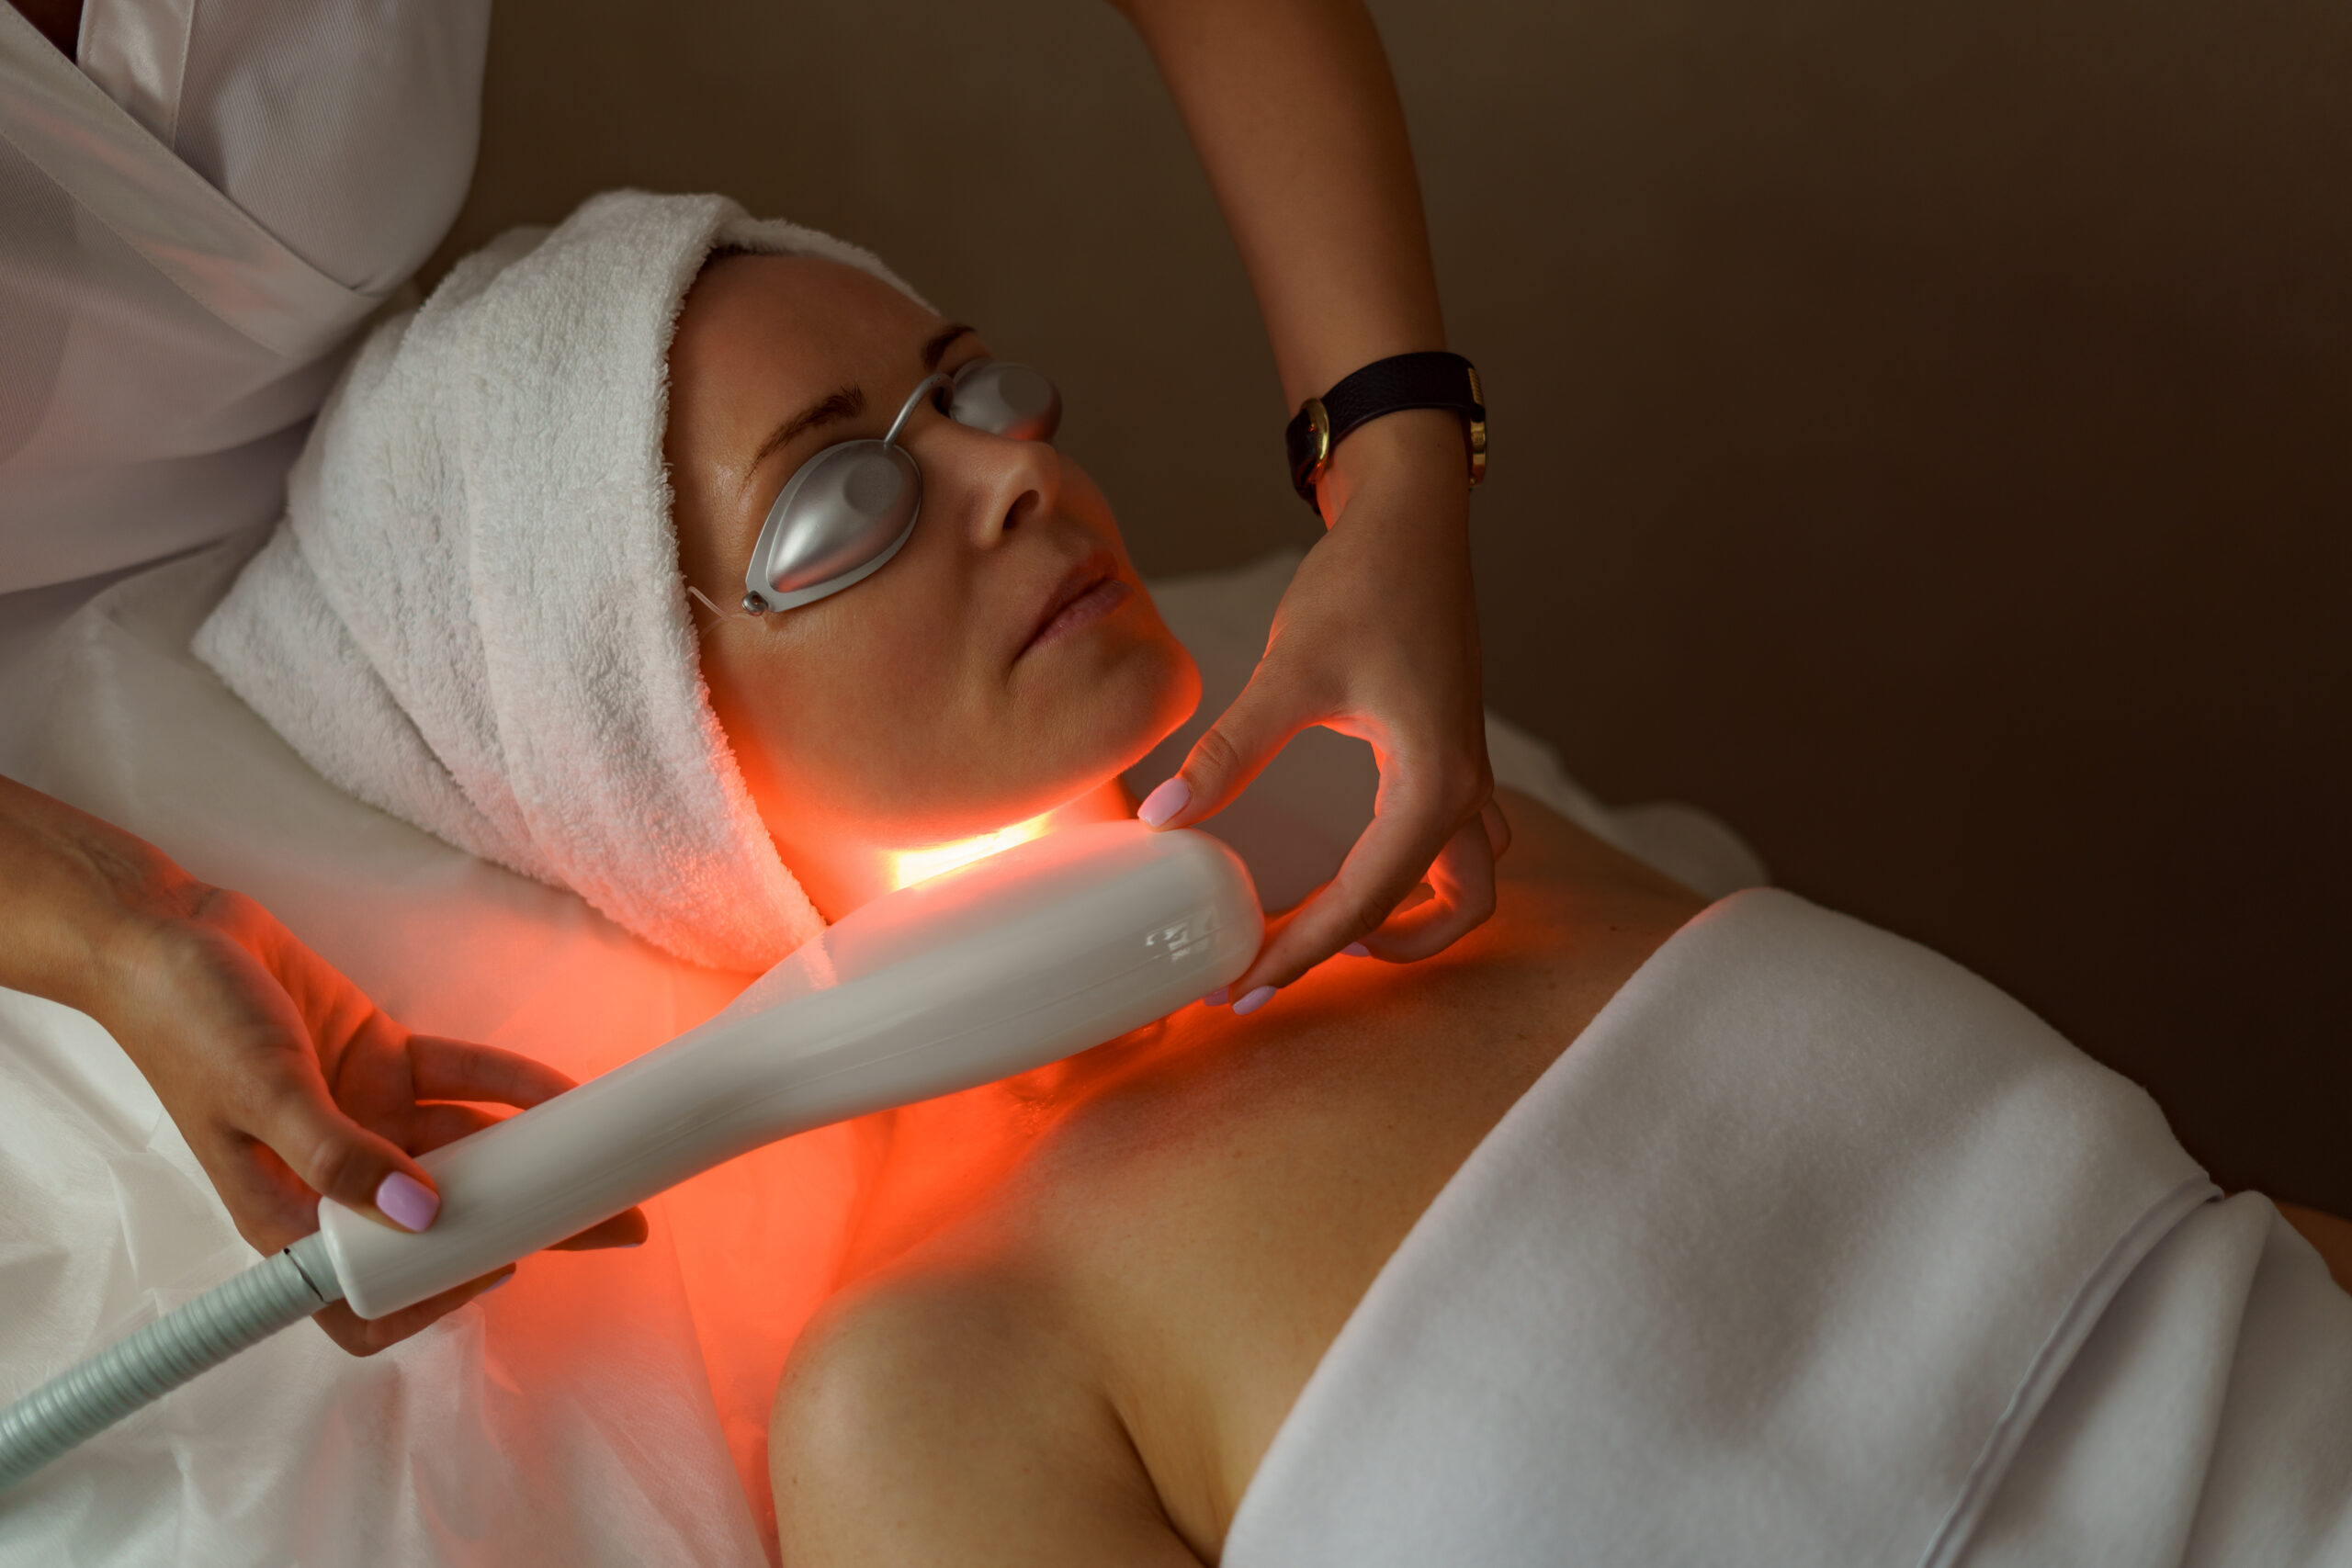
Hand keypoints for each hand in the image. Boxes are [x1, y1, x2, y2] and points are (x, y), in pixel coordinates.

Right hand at [0, 777, 645, 1354]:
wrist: (171, 933)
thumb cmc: (188, 1024)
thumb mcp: (262, 1095)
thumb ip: (339, 1159)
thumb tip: (421, 1216)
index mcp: (289, 1214)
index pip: (365, 1295)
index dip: (433, 1298)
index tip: (502, 1270)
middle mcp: (337, 1178)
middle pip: (446, 1221)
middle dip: (530, 1225)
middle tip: (617, 1223)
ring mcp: (366, 1119)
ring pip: (468, 1150)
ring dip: (538, 1153)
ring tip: (611, 1158)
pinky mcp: (384, 1063)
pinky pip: (464, 1082)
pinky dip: (512, 1085)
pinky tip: (565, 1093)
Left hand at [1135, 410, 1509, 1004]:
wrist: (1411, 519)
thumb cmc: (1364, 585)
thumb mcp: (1290, 673)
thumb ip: (1230, 750)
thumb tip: (1164, 818)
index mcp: (1433, 782)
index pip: (1366, 898)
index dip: (1299, 950)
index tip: (1239, 986)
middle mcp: (1464, 788)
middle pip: (1449, 910)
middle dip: (1370, 951)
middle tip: (1279, 964)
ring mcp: (1465, 770)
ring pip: (1467, 882)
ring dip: (1414, 921)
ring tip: (1329, 934)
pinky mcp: (1450, 752)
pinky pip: (1454, 842)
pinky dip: (1417, 876)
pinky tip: (1356, 872)